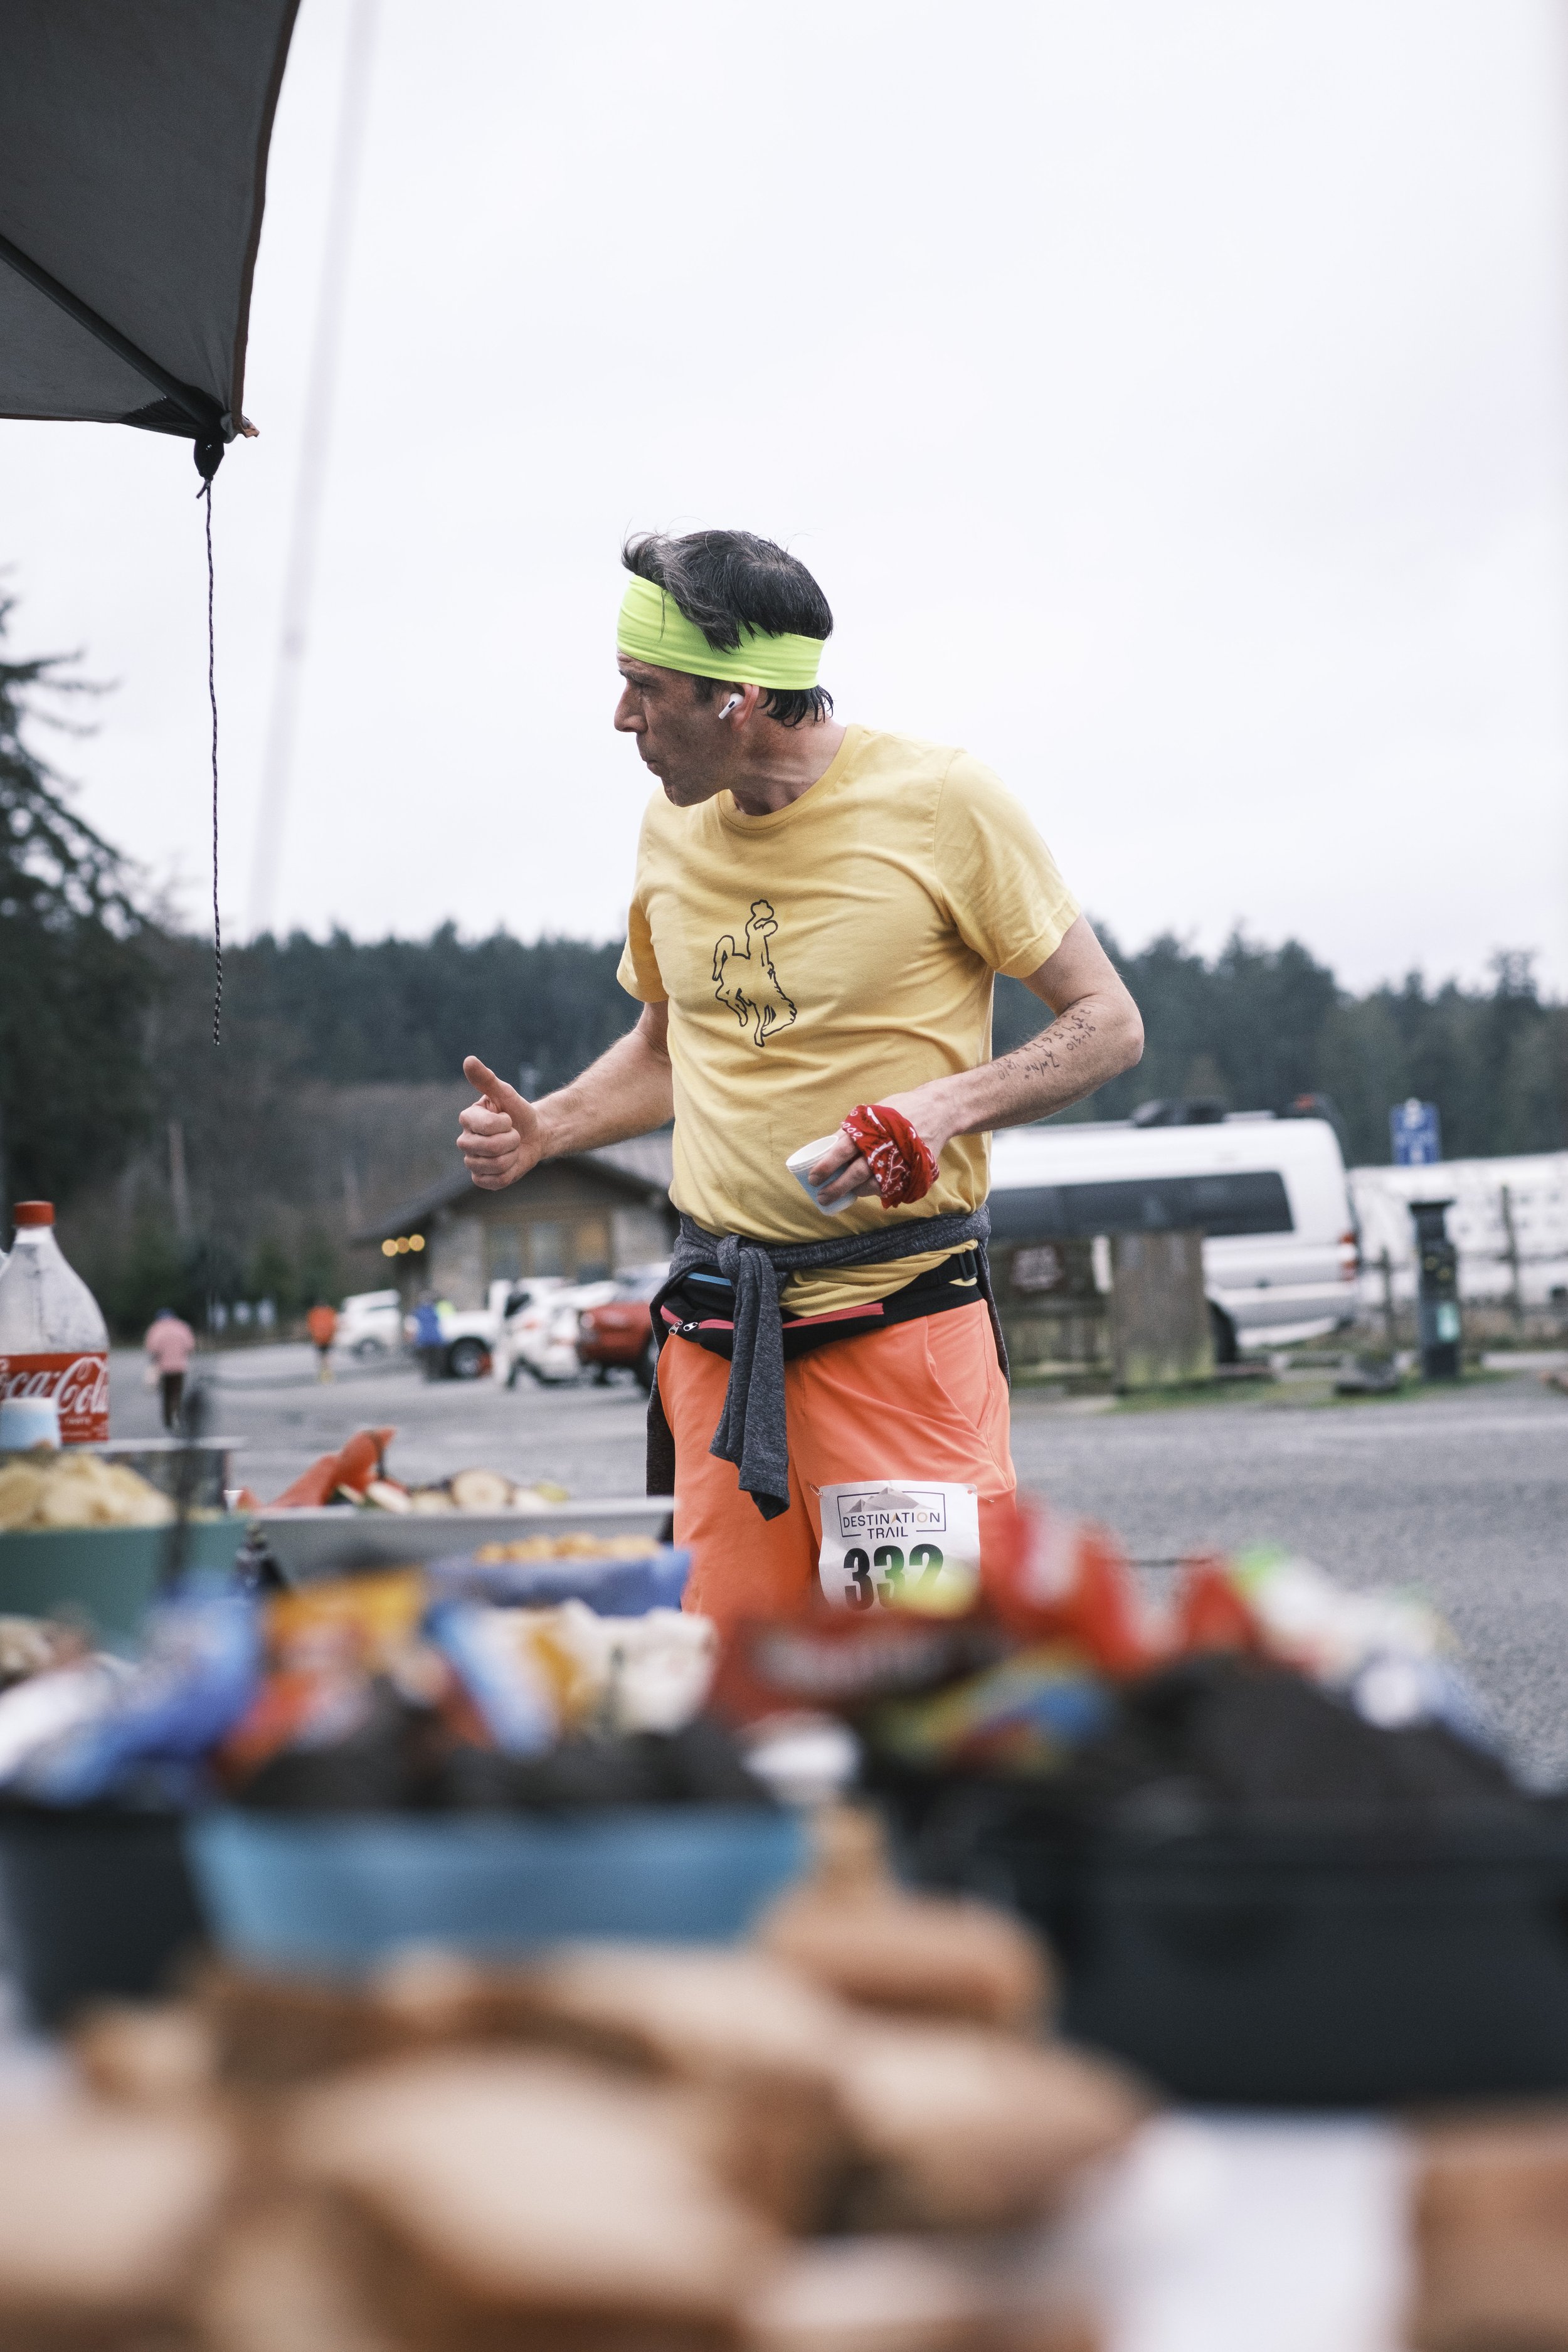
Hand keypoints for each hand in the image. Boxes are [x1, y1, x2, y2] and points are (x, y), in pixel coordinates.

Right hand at [457, 1057, 544, 1189]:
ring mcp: (472, 1162)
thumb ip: (486, 1079)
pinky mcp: (481, 1179)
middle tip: (513, 1134)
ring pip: (495, 1165)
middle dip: (511, 1140)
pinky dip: (510, 1172)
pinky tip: (510, 1162)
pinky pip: (496, 1181)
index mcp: (467, 1119)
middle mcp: (465, 1141)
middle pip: (490, 1148)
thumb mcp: (506, 1093)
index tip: (508, 1118)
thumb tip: (469, 1060)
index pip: (487, 1126)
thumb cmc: (518, 1112)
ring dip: (512, 1156)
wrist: (534, 1133)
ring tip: (512, 1147)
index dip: (504, 1124)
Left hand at [807, 1080, 958, 1206]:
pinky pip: (890, 1187)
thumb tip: (829, 1146)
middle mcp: (884, 1147)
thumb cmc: (900, 1110)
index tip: (813, 1178)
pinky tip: (869, 1189)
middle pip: (855, 1173)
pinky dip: (877, 1190)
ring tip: (846, 1193)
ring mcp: (899, 1161)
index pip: (842, 1150)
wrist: (938, 1111)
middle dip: (836, 1187)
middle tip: (822, 1196)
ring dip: (856, 1192)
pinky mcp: (911, 1171)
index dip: (826, 1166)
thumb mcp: (874, 1113)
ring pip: (872, 1185)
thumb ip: (854, 1130)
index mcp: (870, 1130)